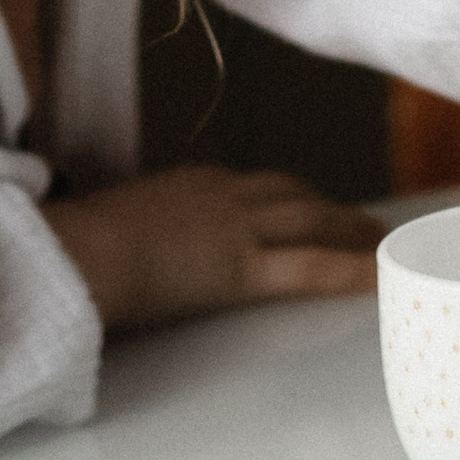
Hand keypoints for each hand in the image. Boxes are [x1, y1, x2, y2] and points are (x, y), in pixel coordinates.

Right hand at [44, 166, 380, 333]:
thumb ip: (138, 235)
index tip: (310, 206)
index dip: (290, 198)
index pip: (257, 187)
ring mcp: (238, 228)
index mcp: (193, 183)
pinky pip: (309, 268)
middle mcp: (225, 195)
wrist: (80, 250)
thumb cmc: (81, 246)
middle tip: (365, 222)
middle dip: (332, 208)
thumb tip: (127, 254)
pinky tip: (379, 276)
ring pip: (311, 223)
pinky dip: (349, 270)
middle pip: (293, 197)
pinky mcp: (242, 269)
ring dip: (350, 232)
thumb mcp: (115, 227)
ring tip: (380, 245)